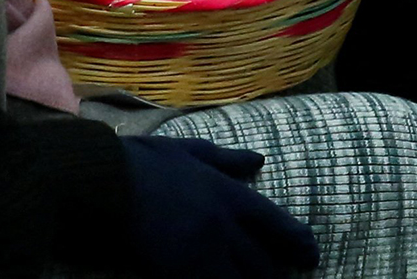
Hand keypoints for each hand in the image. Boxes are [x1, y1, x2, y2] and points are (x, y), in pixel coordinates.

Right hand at [120, 136, 318, 277]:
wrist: (105, 184)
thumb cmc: (142, 163)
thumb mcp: (188, 150)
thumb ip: (227, 159)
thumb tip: (259, 160)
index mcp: (227, 193)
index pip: (277, 223)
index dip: (298, 242)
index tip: (310, 255)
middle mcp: (224, 226)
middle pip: (263, 262)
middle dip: (274, 274)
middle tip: (279, 278)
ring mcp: (204, 253)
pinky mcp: (183, 274)